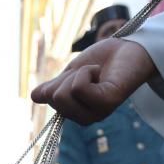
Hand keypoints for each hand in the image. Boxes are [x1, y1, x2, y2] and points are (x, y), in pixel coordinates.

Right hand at [31, 37, 156, 124]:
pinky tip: (100, 72)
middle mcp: (88, 116)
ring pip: (64, 95)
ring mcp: (98, 112)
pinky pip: (79, 89)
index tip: (75, 75)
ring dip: (78, 74)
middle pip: (56, 99)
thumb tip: (34, 96)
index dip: (57, 83)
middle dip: (67, 78)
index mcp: (78, 111)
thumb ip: (54, 86)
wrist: (129, 47)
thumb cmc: (104, 60)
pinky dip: (85, 73)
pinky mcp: (108, 103)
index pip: (50, 100)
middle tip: (89, 72)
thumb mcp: (72, 73)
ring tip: (96, 72)